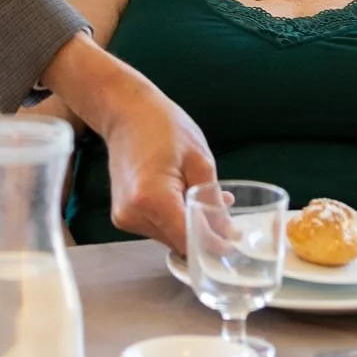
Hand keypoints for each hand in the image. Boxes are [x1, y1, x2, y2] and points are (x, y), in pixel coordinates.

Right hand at [105, 76, 216, 250]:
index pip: (188, 240)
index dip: (213, 244)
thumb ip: (213, 201)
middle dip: (202, 232)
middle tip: (223, 211)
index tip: (234, 242)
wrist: (125, 112)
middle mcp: (133, 214)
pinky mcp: (123, 215)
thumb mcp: (199, 160)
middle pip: (178, 242)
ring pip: (168, 236)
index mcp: (152, 199)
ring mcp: (124, 217)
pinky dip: (173, 217)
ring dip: (188, 223)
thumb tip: (227, 235)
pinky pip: (157, 226)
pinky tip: (182, 194)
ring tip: (200, 193)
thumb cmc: (162, 126)